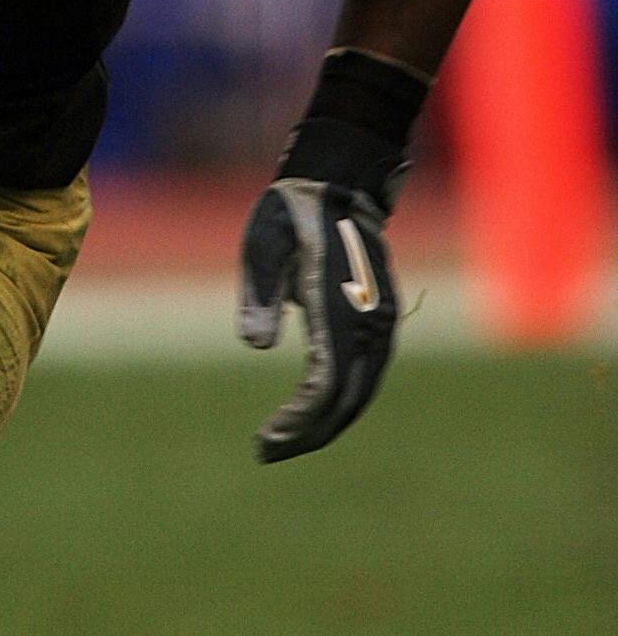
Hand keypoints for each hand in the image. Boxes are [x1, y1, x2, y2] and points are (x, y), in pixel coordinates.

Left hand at [237, 177, 398, 462]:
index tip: (265, 439)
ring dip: (326, 423)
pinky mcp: (380, 322)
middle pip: (347, 398)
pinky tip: (312, 414)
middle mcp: (370, 322)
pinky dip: (340, 403)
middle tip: (266, 452)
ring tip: (283, 442)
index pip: (326, 382)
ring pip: (361, 391)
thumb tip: (255, 344)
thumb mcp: (263, 244)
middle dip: (310, 433)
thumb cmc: (291, 213)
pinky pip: (365, 376)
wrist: (339, 183)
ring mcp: (380, 323)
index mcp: (339, 306)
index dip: (299, 418)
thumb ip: (260, 292)